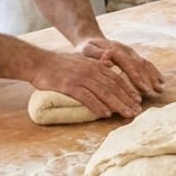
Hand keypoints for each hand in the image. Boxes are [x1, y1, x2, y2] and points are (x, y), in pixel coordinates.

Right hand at [29, 52, 144, 118]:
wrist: (38, 62)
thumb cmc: (57, 64)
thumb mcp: (80, 60)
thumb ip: (95, 65)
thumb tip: (109, 69)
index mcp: (95, 64)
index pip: (117, 78)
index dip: (129, 90)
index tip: (137, 101)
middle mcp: (91, 70)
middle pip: (114, 86)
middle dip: (127, 100)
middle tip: (137, 112)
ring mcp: (81, 78)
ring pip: (104, 93)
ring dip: (118, 105)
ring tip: (127, 115)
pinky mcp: (70, 86)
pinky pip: (88, 97)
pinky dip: (98, 106)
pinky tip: (106, 114)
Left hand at [76, 38, 164, 96]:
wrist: (90, 40)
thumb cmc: (85, 49)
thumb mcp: (86, 50)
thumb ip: (95, 55)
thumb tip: (107, 61)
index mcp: (115, 50)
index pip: (128, 63)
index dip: (137, 76)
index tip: (143, 88)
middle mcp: (126, 50)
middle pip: (140, 64)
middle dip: (149, 79)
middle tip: (156, 91)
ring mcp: (131, 53)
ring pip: (145, 64)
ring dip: (154, 77)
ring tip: (161, 89)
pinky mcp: (133, 57)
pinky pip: (146, 64)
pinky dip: (154, 73)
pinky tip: (161, 82)